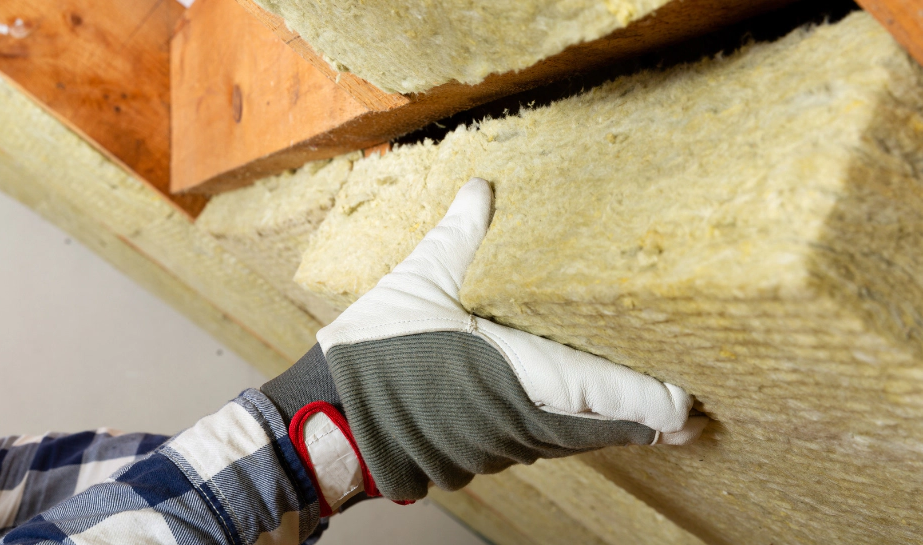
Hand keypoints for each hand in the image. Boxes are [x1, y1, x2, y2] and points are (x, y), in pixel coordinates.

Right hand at [313, 177, 706, 500]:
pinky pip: (556, 439)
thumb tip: (483, 188)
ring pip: (590, 435)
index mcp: (533, 377)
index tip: (698, 385)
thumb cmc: (380, 357)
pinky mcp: (494, 449)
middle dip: (657, 404)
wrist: (334, 419)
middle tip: (688, 374)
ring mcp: (515, 442)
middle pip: (623, 427)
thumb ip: (462, 233)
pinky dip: (581, 418)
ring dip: (620, 411)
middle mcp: (534, 421)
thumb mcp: (423, 281)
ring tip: (652, 382)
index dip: (672, 399)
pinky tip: (585, 393)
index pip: (634, 404)